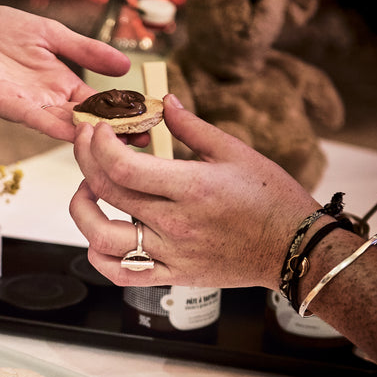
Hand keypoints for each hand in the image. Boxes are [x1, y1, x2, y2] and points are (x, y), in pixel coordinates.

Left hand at [0, 5, 131, 141]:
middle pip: (86, 121)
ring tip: (115, 145)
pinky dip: (52, 125)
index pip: (99, 104)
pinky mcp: (2, 103)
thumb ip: (84, 50)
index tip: (151, 122)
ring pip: (63, 125)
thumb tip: (125, 65)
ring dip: (87, 135)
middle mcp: (47, 101)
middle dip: (112, 133)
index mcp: (61, 84)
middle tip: (144, 144)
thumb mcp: (49, 33)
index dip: (123, 112)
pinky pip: (31, 116)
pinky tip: (72, 132)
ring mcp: (26, 105)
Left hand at [69, 95, 317, 289]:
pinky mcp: (172, 275)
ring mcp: (171, 254)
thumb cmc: (270, 197)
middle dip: (85, 161)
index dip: (100, 144)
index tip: (98, 129)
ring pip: (103, 239)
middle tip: (86, 145)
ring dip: (82, 212)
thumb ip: (192, 127)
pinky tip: (99, 237)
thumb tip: (164, 101)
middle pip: (107, 193)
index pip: (123, 167)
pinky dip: (99, 257)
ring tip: (87, 192)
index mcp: (191, 188)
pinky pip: (121, 274)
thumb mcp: (235, 152)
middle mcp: (175, 223)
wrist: (294, 248)